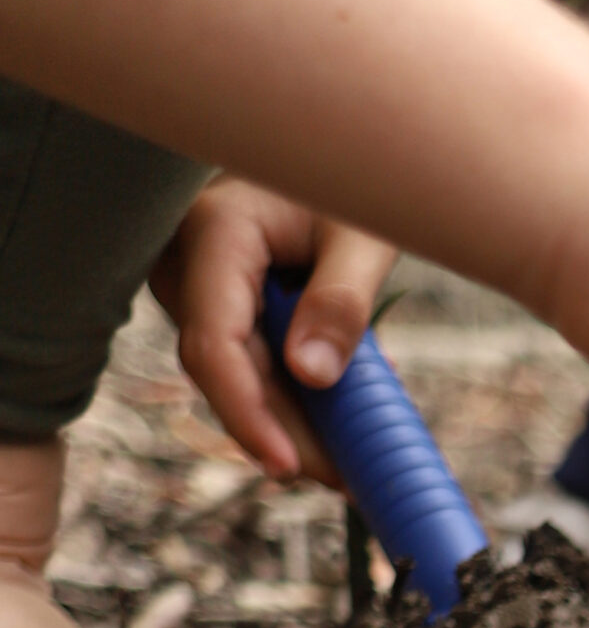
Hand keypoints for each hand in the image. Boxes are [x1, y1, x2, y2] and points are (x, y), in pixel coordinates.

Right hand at [152, 181, 399, 485]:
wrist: (325, 148)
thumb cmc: (346, 178)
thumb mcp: (362, 234)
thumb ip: (341, 300)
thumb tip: (312, 377)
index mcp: (215, 233)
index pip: (213, 343)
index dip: (247, 412)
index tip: (286, 465)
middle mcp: (188, 263)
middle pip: (223, 371)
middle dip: (279, 433)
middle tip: (341, 480)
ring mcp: (194, 284)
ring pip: (233, 374)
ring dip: (286, 425)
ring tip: (345, 468)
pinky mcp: (214, 302)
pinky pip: (244, 361)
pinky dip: (285, 400)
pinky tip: (329, 437)